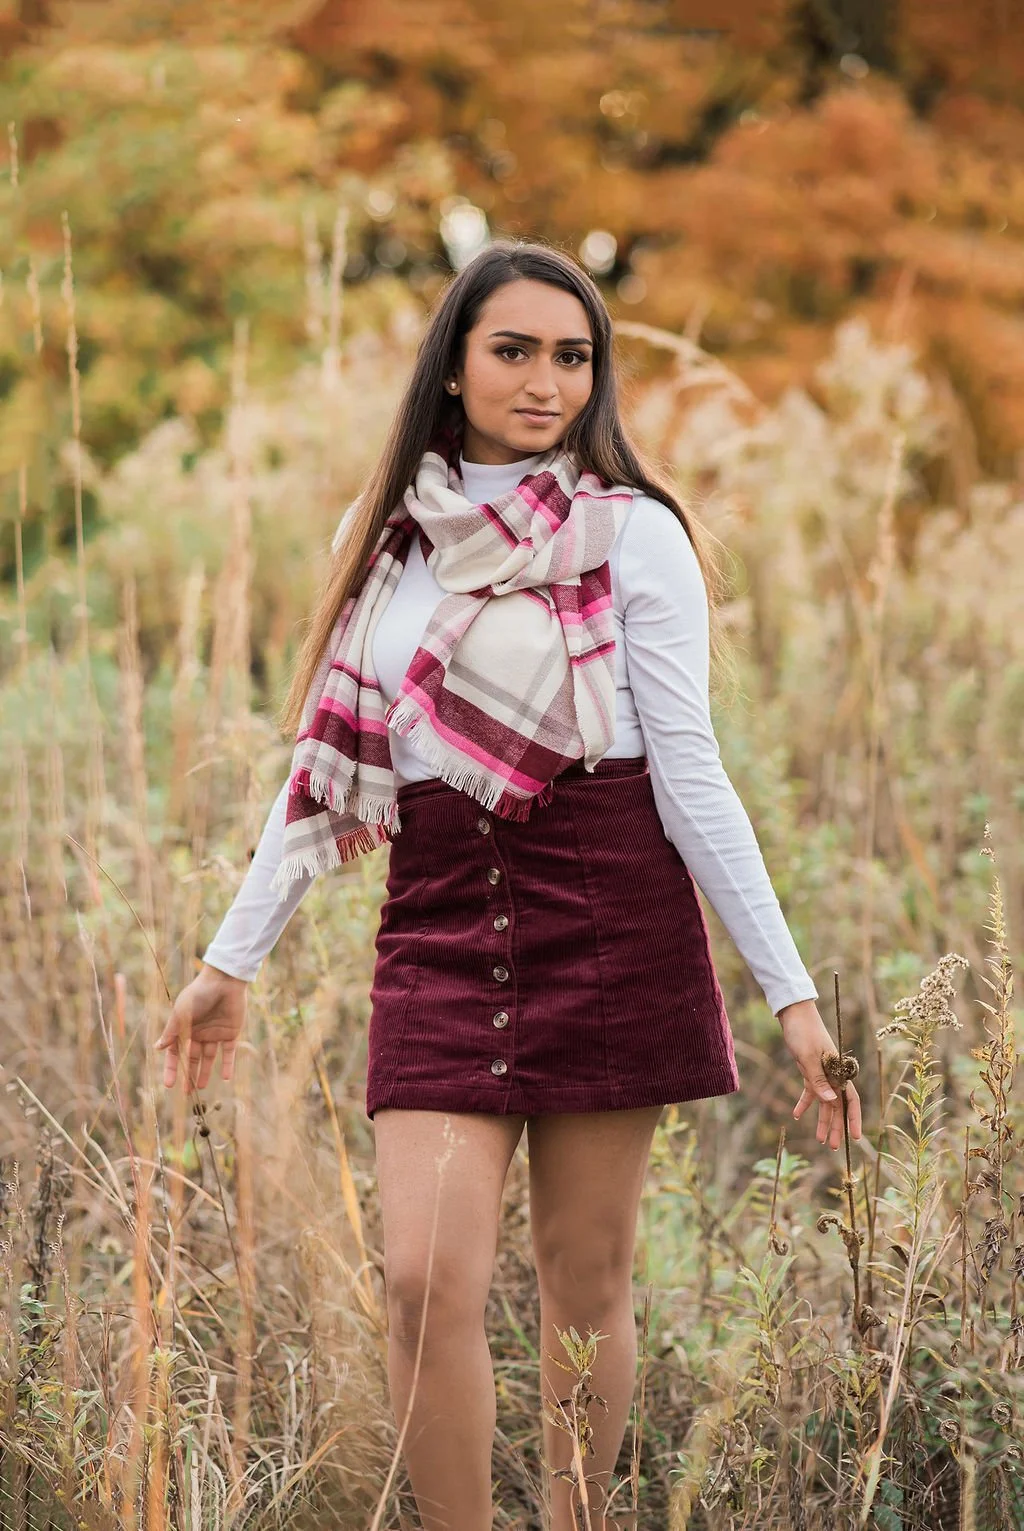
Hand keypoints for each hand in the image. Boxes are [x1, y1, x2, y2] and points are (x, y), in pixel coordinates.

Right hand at [154, 964, 247, 1091]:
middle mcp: (199, 1032)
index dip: (172, 1068)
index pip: (175, 1052)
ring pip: (209, 1057)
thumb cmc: (198, 994)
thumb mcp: (182, 1014)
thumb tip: (157, 1048)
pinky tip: (225, 1078)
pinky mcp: (231, 1032)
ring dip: (205, 1072)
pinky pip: (228, 1051)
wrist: (224, 981)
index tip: (169, 1084)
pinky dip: (227, 1064)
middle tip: (186, 1092)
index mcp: (185, 1028)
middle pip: (192, 1058)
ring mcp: (215, 1033)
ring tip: (201, 1087)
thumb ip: (172, 1032)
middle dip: (188, 1074)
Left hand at [777, 998, 862, 1150]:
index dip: (854, 1119)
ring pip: (824, 1102)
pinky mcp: (809, 1069)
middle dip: (836, 1127)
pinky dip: (804, 1103)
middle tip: (832, 1147)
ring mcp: (821, 1072)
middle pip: (837, 1105)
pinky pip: (810, 1091)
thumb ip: (818, 1081)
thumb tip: (831, 1102)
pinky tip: (796, 1115)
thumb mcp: (808, 1057)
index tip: (856, 1137)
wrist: (794, 1013)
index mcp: (838, 1071)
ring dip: (822, 1120)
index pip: (850, 1100)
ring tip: (819, 1139)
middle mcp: (833, 1074)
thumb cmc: (803, 1032)